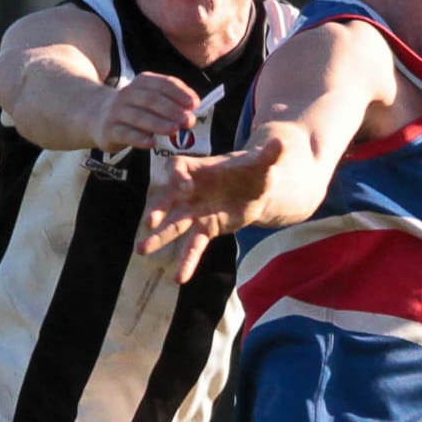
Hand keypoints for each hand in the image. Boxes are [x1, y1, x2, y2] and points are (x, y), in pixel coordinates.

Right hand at [96, 73, 203, 152]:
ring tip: (175, 130)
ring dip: (158, 123)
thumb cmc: (132, 108)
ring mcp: (117, 112)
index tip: (195, 104)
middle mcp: (128, 94)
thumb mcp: (148, 97)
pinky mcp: (109, 130)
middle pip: (152, 100)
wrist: (95, 114)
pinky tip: (152, 143)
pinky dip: (139, 138)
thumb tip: (194, 108)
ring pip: (139, 117)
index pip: (163, 84)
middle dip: (172, 109)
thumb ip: (170, 101)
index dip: (180, 93)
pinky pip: (125, 134)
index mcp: (142, 83)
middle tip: (189, 120)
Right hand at [137, 136, 283, 283]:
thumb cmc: (254, 170)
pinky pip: (194, 246)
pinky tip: (179, 278)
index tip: (181, 185)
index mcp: (200, 169)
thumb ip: (267, 155)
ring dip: (159, 237)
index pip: (178, 167)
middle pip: (169, 198)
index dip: (176, 175)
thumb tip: (280, 144)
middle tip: (149, 222)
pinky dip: (187, 261)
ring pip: (174, 225)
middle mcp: (192, 191)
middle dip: (159, 209)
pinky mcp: (205, 229)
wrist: (256, 188)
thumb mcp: (262, 162)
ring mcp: (196, 212)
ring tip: (141, 249)